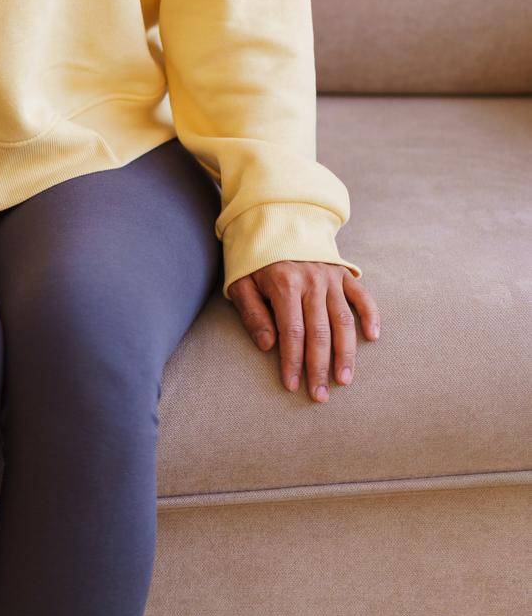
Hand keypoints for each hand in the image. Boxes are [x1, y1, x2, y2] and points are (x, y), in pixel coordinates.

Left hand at [228, 262, 379, 402]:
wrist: (273, 220)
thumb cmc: (254, 258)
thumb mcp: (241, 283)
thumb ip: (253, 314)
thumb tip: (268, 346)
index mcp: (284, 284)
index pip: (291, 332)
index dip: (292, 361)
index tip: (292, 386)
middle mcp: (311, 281)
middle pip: (319, 333)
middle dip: (319, 368)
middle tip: (320, 395)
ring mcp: (330, 276)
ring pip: (342, 321)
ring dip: (346, 353)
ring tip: (344, 379)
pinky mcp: (343, 272)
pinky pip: (361, 296)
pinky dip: (370, 315)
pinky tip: (373, 337)